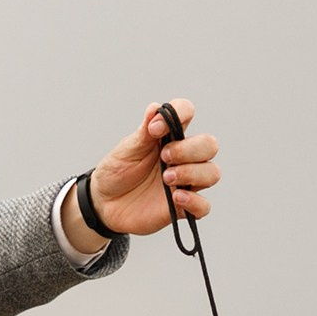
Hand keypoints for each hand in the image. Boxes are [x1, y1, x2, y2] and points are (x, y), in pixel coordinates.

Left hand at [73, 99, 220, 242]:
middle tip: (164, 157)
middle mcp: (182, 158)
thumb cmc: (117, 172)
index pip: (187, 113)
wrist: (104, 203)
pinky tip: (176, 197)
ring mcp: (185, 182)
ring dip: (192, 173)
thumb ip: (144, 132)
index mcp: (169, 136)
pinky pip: (204, 206)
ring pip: (212, 173)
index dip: (179, 114)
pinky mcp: (182, 207)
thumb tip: (155, 108)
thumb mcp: (128, 149)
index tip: (155, 129)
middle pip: (209, 144)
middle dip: (190, 149)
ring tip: (166, 178)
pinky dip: (195, 201)